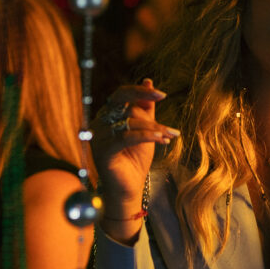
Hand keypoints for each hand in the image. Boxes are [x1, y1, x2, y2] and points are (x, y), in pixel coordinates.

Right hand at [92, 79, 179, 214]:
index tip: (162, 93)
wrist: (129, 188)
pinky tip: (162, 140)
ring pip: (129, 121)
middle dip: (143, 97)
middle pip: (121, 101)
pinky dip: (147, 136)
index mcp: (108, 115)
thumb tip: (148, 80)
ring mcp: (99, 137)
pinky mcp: (103, 151)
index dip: (140, 91)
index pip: (121, 94)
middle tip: (163, 97)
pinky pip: (127, 137)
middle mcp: (99, 122)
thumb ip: (145, 107)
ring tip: (170, 134)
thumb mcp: (145, 129)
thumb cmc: (136, 159)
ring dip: (154, 126)